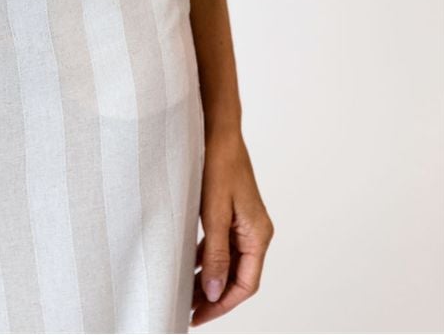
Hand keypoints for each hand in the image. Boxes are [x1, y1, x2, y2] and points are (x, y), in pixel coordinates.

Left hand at [190, 128, 273, 325]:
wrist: (217, 128)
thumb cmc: (218, 164)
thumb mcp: (214, 213)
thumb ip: (215, 254)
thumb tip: (214, 292)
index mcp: (258, 234)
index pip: (245, 284)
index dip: (222, 304)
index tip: (198, 316)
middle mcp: (255, 231)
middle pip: (237, 276)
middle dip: (214, 296)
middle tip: (187, 310)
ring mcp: (244, 222)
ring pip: (228, 262)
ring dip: (209, 279)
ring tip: (185, 294)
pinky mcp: (232, 212)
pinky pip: (222, 245)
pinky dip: (207, 258)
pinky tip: (189, 265)